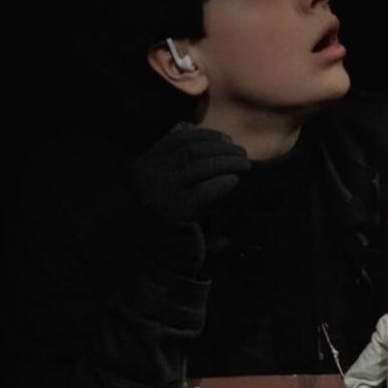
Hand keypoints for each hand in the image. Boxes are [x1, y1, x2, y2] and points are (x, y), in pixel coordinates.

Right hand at [131, 124, 249, 225]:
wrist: (162, 252)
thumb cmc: (170, 212)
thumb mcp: (166, 180)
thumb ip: (180, 157)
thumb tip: (215, 135)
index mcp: (143, 162)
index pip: (178, 139)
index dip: (206, 135)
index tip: (227, 138)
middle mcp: (147, 175)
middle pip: (192, 151)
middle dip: (221, 148)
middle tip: (242, 152)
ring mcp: (161, 192)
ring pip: (200, 167)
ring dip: (227, 162)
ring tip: (244, 164)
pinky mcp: (175, 210)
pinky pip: (205, 190)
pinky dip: (222, 183)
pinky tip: (234, 181)